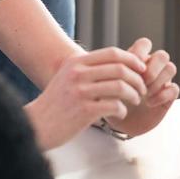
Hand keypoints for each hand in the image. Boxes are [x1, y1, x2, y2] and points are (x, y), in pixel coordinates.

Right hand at [23, 47, 147, 149]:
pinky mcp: (84, 111)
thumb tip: (118, 62)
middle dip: (137, 79)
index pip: (112, 53)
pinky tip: (121, 113)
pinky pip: (114, 105)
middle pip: (120, 69)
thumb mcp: (67, 76)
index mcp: (76, 63)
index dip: (132, 59)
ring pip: (120, 87)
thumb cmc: (56, 102)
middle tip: (142, 88)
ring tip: (135, 100)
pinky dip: (123, 109)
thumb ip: (88, 68)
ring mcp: (80, 92)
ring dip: (134, 94)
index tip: (141, 68)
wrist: (37, 125)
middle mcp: (78, 74)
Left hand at [106, 38, 178, 135]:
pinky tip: (150, 103)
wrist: (119, 123)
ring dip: (158, 81)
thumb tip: (116, 68)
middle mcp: (151, 68)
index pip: (145, 44)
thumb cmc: (113, 101)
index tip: (130, 68)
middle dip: (152, 69)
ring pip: (170, 68)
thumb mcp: (107, 86)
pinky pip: (174, 88)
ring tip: (145, 94)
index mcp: (137, 61)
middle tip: (141, 82)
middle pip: (162, 55)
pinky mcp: (167, 96)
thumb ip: (112, 75)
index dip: (140, 53)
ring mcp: (161, 81)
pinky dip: (163, 95)